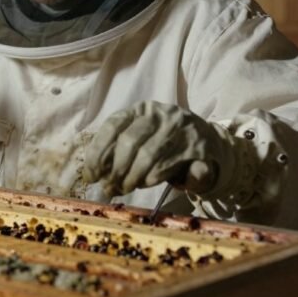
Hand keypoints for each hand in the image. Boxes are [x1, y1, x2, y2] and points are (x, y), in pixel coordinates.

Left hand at [82, 101, 236, 197]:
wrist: (206, 141)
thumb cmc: (161, 142)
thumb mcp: (138, 138)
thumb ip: (116, 151)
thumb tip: (91, 174)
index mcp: (140, 108)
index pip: (113, 126)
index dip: (98, 152)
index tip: (91, 175)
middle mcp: (160, 114)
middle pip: (130, 142)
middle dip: (116, 169)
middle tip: (109, 187)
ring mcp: (180, 128)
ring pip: (148, 156)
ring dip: (133, 178)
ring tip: (126, 188)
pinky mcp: (195, 147)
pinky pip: (166, 167)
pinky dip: (151, 179)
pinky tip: (146, 183)